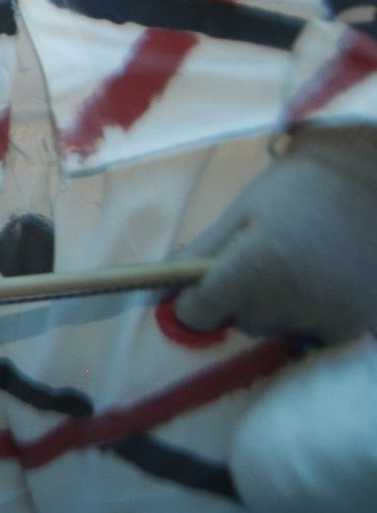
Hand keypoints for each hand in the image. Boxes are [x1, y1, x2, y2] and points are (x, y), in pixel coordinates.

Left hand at [175, 129, 376, 345]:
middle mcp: (289, 305)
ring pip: (279, 330)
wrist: (372, 176)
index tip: (210, 278)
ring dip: (280, 309)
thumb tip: (158, 295)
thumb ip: (196, 256)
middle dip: (243, 299)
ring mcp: (330, 320)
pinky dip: (314, 317)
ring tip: (303, 265)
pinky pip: (316, 336)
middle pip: (241, 323)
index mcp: (252, 273)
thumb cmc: (298, 188)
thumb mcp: (239, 215)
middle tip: (271, 256)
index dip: (196, 299)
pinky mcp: (360, 327)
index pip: (197, 316)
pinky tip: (326, 282)